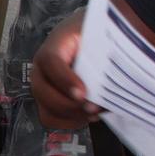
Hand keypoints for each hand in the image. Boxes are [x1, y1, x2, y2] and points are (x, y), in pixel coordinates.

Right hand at [29, 12, 100, 129]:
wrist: (87, 37)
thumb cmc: (93, 34)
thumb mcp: (98, 33)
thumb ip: (102, 48)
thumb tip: (113, 69)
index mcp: (53, 47)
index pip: (51, 62)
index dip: (64, 80)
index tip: (82, 93)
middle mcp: (42, 68)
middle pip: (42, 91)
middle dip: (69, 105)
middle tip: (93, 108)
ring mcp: (43, 86)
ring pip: (45, 109)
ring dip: (70, 116)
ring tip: (93, 114)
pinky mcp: (49, 100)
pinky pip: (51, 118)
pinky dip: (70, 122)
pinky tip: (88, 117)